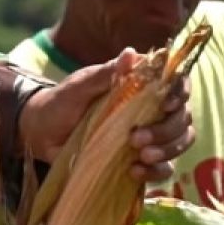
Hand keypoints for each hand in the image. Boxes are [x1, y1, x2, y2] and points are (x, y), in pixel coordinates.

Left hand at [18, 47, 194, 182]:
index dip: (180, 93)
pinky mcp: (141, 160)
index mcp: (140, 87)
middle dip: (167, 129)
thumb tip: (132, 52)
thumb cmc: (62, 102)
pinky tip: (134, 171)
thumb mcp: (80, 86)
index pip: (176, 85)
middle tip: (136, 138)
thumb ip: (107, 73)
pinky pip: (164, 169)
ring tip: (140, 155)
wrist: (41, 133)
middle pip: (182, 118)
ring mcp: (149, 136)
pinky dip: (156, 172)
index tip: (169, 104)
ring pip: (180, 142)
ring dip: (166, 150)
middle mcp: (151, 110)